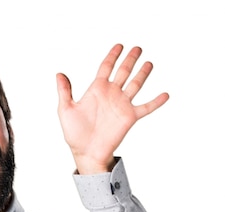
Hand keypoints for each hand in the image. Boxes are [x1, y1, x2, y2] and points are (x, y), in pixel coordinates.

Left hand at [56, 44, 168, 173]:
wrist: (87, 152)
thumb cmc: (75, 135)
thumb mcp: (66, 110)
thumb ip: (64, 91)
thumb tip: (59, 74)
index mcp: (97, 90)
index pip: (106, 67)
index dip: (112, 55)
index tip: (119, 46)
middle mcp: (111, 94)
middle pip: (123, 71)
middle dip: (130, 59)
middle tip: (137, 48)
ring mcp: (122, 105)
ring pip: (136, 84)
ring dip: (143, 73)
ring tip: (149, 63)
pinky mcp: (129, 117)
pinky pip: (146, 107)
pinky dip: (156, 102)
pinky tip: (165, 95)